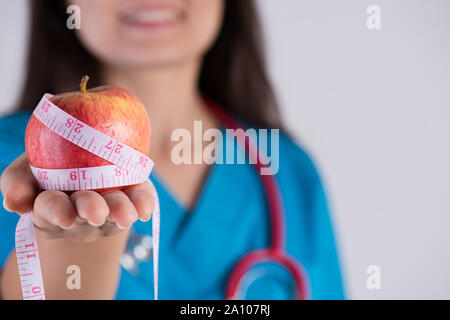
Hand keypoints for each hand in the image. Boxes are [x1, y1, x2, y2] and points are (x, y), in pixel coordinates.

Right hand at [0, 153, 154, 242]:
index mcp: (50, 207)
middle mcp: (81, 216)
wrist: (85, 151)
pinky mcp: (132, 200)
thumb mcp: (27, 168)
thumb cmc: (49, 163)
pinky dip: (143, 204)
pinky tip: (145, 208)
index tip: (63, 215)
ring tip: (126, 213)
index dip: (56, 212)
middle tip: (96, 212)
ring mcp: (108, 211)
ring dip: (120, 212)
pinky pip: (139, 203)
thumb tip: (13, 202)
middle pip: (85, 216)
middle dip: (91, 211)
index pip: (49, 210)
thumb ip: (17, 182)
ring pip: (115, 213)